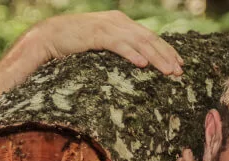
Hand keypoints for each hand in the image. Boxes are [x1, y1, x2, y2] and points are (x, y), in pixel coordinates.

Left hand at [0, 10, 183, 160]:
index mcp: (21, 64)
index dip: (112, 43)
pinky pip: (109, 43)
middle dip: (142, 42)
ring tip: (175, 71)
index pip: (71, 34)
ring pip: (109, 29)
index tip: (144, 67)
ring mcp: (59, 51)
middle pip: (99, 24)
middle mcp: (40, 49)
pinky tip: (158, 71)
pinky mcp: (71, 61)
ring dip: (146, 44)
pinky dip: (137, 50)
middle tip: (173, 70)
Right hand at [33, 11, 183, 75]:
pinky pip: (119, 45)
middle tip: (180, 71)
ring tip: (168, 71)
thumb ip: (119, 47)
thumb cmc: (75, 44)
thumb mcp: (102, 44)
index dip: (167, 50)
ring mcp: (108, 27)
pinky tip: (143, 64)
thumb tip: (137, 62)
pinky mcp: (96, 34)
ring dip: (156, 57)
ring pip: (139, 43)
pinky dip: (132, 54)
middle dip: (167, 55)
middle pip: (149, 39)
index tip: (180, 64)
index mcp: (122, 23)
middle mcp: (118, 22)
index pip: (150, 37)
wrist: (49, 37)